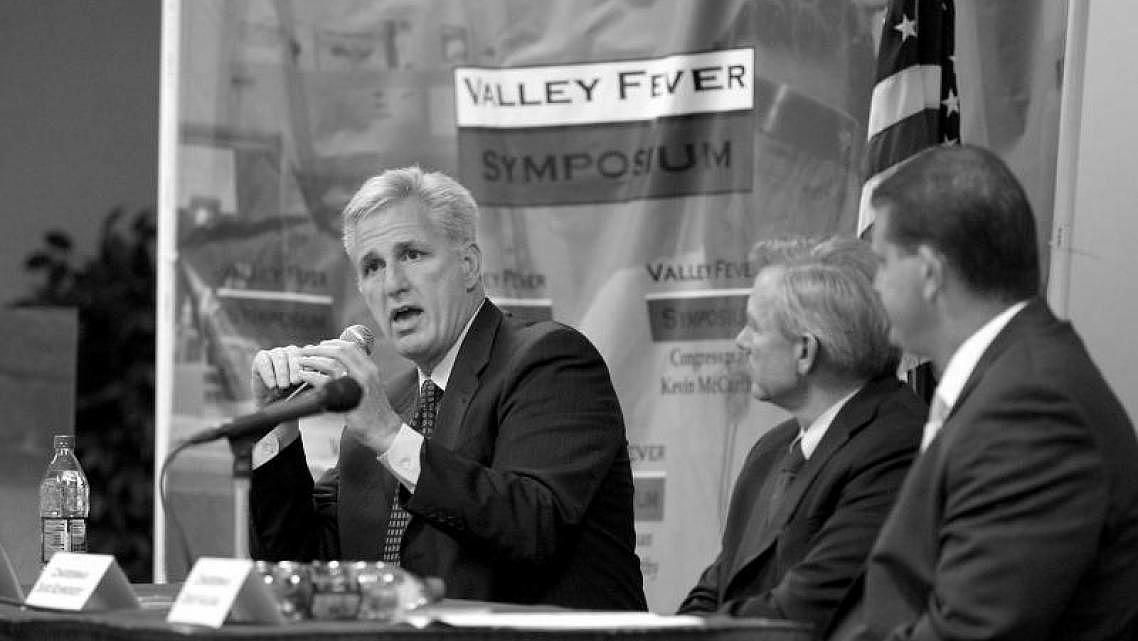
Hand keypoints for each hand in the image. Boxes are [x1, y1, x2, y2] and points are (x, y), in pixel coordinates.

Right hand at [250, 344, 323, 407]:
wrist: (273, 405)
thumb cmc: (293, 395)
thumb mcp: (305, 386)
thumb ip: (313, 377)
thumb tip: (322, 373)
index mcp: (302, 355)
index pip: (306, 353)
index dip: (306, 364)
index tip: (307, 378)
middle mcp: (289, 351)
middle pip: (292, 351)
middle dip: (294, 368)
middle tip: (295, 382)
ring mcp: (274, 353)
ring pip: (279, 355)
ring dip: (282, 371)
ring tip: (283, 386)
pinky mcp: (260, 358)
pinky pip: (264, 361)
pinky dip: (269, 373)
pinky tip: (272, 385)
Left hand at [298, 338, 402, 454]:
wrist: (383, 430)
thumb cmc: (374, 411)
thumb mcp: (369, 387)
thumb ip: (357, 375)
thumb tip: (339, 367)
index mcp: (370, 368)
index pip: (351, 346)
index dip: (333, 343)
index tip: (320, 345)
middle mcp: (366, 373)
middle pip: (340, 351)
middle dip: (319, 348)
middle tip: (305, 350)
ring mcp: (357, 384)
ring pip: (331, 363)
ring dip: (313, 360)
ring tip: (301, 362)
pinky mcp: (347, 398)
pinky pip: (325, 381)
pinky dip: (312, 376)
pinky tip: (305, 376)